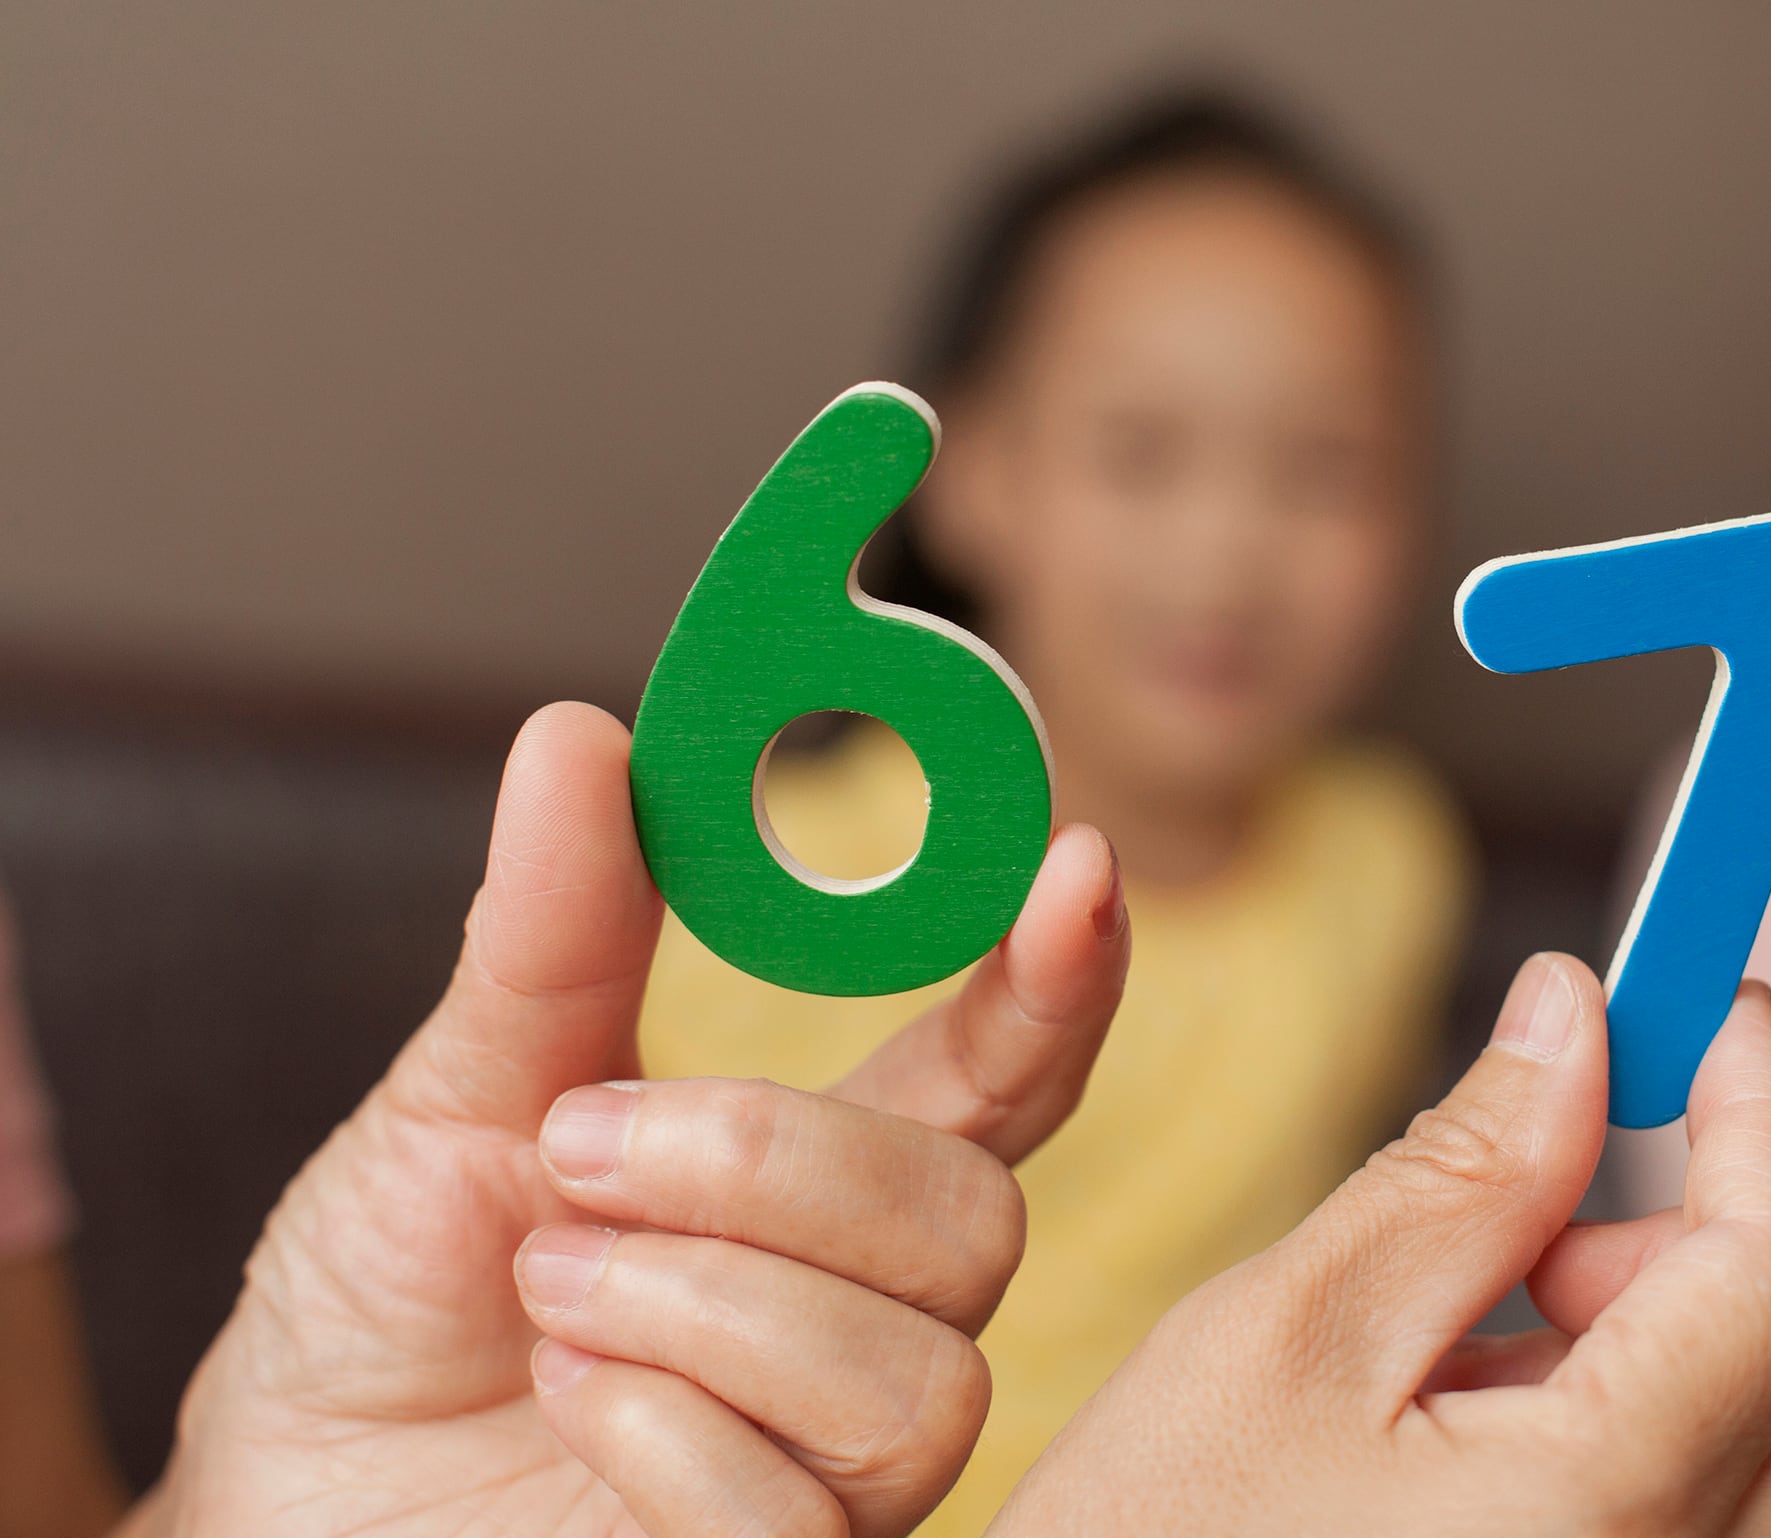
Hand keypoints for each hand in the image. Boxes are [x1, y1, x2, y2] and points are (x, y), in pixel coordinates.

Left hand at [131, 703, 1127, 1537]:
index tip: (1072, 866)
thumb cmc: (380, 1306)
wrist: (276, 1500)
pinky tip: (569, 1408)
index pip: (1004, 1081)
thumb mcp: (458, 1095)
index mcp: (821, 1190)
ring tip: (554, 1295)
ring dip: (703, 1301)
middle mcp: (865, 1322)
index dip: (1059, 982)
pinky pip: (796, 1513)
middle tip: (580, 1154)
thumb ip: (553, 934)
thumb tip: (585, 734)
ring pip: (919, 1376)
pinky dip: (657, 1432)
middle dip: (774, 1161)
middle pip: (979, 1222)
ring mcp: (832, 1469)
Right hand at [993, 959, 1770, 1536]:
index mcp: (1608, 1518)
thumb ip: (1463, 1171)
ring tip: (1492, 1342)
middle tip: (1559, 1220)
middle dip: (1751, 1238)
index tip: (1707, 1000)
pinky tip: (1509, 1434)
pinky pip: (1766, 1526)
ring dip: (1711, 1337)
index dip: (1761, 1099)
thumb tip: (1574, 1013)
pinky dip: (1682, 1431)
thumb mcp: (1281, 1342)